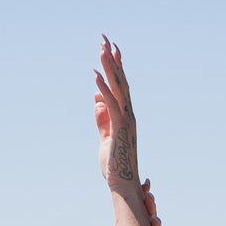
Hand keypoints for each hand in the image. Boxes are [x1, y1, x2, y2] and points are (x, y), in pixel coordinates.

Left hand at [94, 35, 139, 191]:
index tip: (111, 49)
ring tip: (101, 49)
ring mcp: (126, 121)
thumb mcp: (105, 138)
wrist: (123, 186)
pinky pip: (111, 104)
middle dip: (113, 59)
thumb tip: (96, 98)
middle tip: (105, 39)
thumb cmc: (115, 167)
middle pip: (121, 81)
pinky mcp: (120, 128)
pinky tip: (96, 75)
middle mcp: (129, 115)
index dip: (117, 67)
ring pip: (118, 88)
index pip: (122, 87)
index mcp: (126, 116)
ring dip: (109, 68)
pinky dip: (104, 88)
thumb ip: (101, 119)